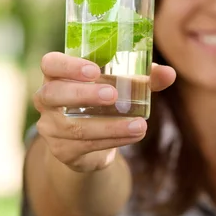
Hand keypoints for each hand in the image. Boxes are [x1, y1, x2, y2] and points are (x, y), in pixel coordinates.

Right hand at [33, 52, 175, 172]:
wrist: (90, 142)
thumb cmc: (105, 101)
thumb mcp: (123, 85)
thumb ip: (145, 78)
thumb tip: (169, 73)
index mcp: (57, 75)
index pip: (50, 64)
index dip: (67, 66)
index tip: (94, 70)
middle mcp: (46, 99)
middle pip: (53, 94)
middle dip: (83, 94)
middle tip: (113, 95)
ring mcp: (50, 127)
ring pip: (73, 126)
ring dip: (108, 125)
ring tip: (139, 125)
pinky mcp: (62, 151)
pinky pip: (84, 146)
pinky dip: (111, 140)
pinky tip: (132, 135)